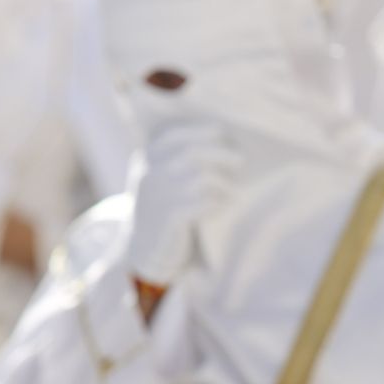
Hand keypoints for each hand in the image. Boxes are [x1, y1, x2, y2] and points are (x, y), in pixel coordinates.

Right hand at [124, 121, 239, 286]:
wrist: (143, 250)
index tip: (223, 134)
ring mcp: (160, 197)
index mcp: (147, 160)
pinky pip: (203, 204)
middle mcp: (150, 175)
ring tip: (235, 190)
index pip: (175, 136)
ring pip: (201, 179)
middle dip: (220, 154)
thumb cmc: (163, 210)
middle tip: (240, 160)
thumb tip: (223, 141)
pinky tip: (226, 205)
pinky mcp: (170, 220)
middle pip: (192, 154)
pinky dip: (219, 202)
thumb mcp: (161, 180)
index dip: (202, 132)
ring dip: (224, 183)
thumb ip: (179, 161)